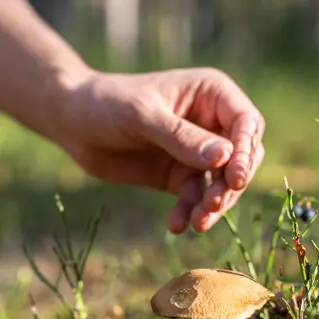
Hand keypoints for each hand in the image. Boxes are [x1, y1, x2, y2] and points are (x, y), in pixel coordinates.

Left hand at [62, 68, 264, 233]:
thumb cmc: (108, 103)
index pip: (245, 122)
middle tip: (212, 204)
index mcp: (211, 93)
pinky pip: (195, 198)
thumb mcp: (143, 116)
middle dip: (230, 183)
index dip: (245, 150)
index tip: (234, 178)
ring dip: (213, 204)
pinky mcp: (179, 175)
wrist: (73, 122)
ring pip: (221, 183)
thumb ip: (182, 137)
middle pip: (242, 156)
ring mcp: (197, 151)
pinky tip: (176, 225)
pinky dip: (189, 212)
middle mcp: (211, 121)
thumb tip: (225, 156)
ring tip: (197, 223)